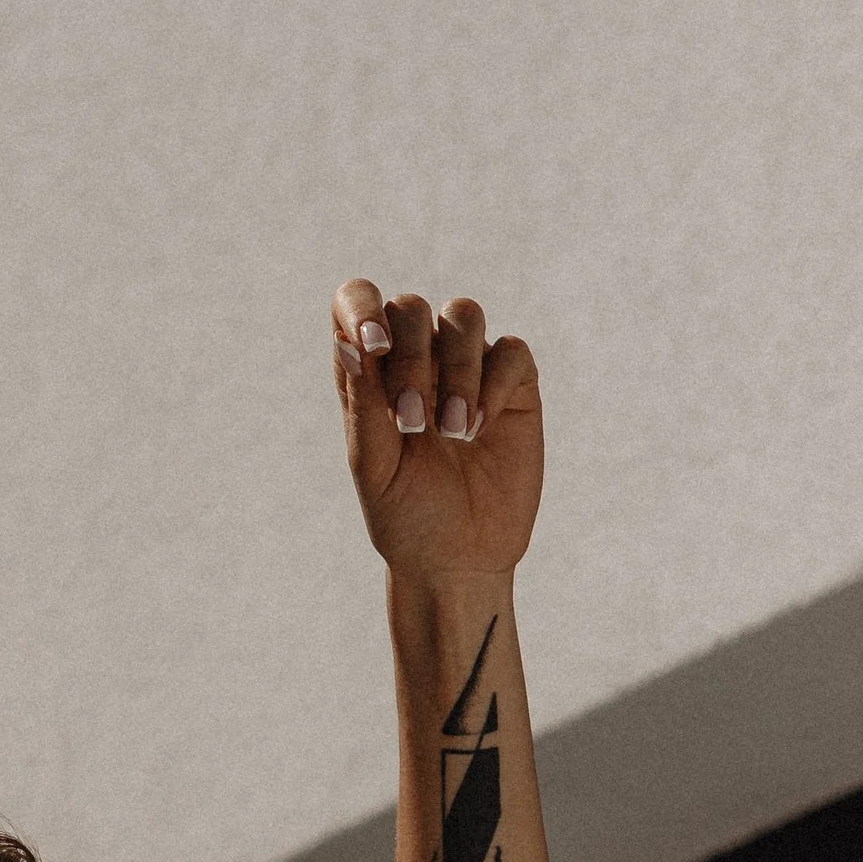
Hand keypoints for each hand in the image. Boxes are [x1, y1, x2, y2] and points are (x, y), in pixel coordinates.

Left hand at [332, 282, 542, 583]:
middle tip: (413, 422)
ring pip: (463, 316)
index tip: (373, 345)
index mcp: (369, 372)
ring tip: (452, 433)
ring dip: (455, 371)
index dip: (362, 306)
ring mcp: (467, 367)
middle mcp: (417, 358)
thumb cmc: (405, 515)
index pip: (357, 302)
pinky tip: (480, 430)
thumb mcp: (372, 466)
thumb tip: (349, 343)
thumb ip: (363, 404)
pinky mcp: (513, 385)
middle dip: (411, 361)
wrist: (458, 559)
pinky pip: (509, 351)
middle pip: (410, 308)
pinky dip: (493, 384)